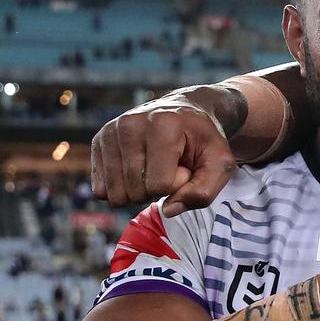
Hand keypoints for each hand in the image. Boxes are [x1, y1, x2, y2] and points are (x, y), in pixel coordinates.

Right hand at [91, 88, 240, 216]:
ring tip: (155, 167)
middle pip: (136, 191)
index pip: (161, 185)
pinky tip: (138, 168)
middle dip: (157, 189)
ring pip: (115, 194)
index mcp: (163, 125)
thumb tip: (168, 210)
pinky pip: (101, 189)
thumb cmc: (204, 140)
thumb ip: (204, 191)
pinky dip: (122, 187)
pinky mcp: (99, 140)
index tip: (186, 165)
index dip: (178, 184)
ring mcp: (111, 131)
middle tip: (171, 166)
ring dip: (139, 190)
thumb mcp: (221, 163)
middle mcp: (131, 124)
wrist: (186, 111)